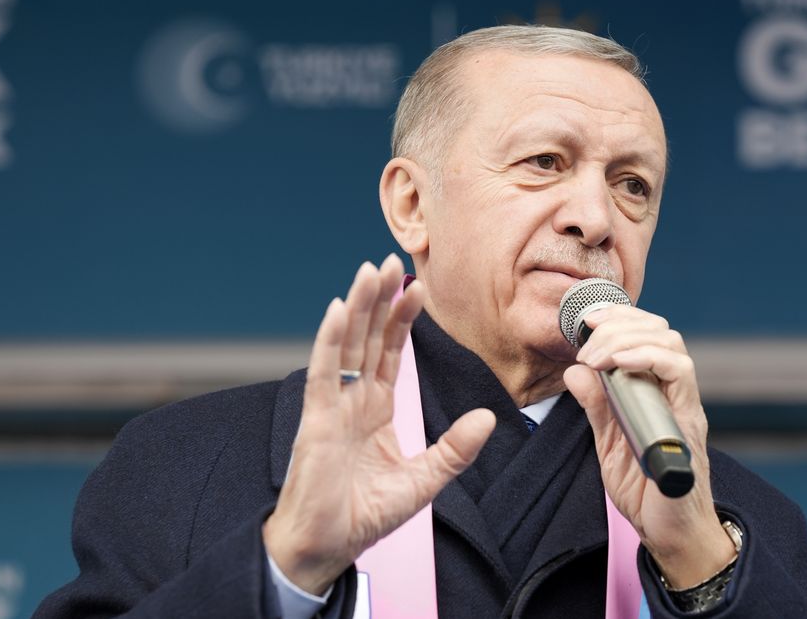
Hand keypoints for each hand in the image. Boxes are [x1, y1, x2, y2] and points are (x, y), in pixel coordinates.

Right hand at [263, 255, 495, 593]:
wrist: (325, 547)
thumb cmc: (362, 515)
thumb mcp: (423, 481)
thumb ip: (455, 450)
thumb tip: (489, 418)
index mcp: (375, 409)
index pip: (389, 352)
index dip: (402, 319)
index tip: (417, 286)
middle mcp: (353, 400)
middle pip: (367, 337)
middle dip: (379, 299)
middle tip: (391, 260)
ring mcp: (332, 406)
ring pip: (346, 344)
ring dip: (357, 307)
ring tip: (369, 271)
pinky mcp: (316, 421)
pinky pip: (324, 373)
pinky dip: (330, 340)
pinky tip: (339, 310)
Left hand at [562, 305, 734, 588]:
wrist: (669, 534)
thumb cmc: (645, 491)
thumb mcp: (608, 442)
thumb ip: (596, 406)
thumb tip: (574, 371)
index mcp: (657, 392)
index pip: (648, 334)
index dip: (619, 317)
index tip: (586, 321)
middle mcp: (675, 393)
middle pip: (660, 330)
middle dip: (618, 323)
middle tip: (586, 341)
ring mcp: (684, 405)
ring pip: (671, 343)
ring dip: (627, 337)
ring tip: (597, 353)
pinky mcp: (688, 423)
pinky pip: (680, 374)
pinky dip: (646, 358)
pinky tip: (618, 362)